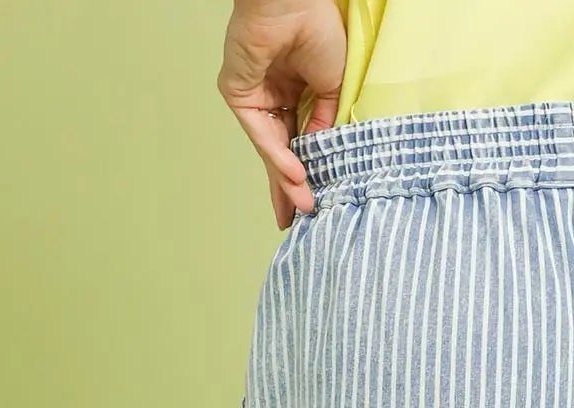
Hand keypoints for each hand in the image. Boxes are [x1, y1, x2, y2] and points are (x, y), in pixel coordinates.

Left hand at [218, 1, 346, 227]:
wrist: (294, 2)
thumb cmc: (318, 31)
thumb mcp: (335, 87)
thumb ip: (327, 121)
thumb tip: (323, 152)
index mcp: (296, 93)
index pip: (299, 141)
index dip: (308, 170)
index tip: (316, 200)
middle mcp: (272, 97)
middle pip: (280, 152)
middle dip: (290, 187)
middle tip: (299, 220)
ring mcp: (254, 96)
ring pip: (270, 148)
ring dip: (285, 179)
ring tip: (301, 208)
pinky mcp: (238, 93)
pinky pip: (260, 133)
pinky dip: (278, 156)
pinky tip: (294, 177)